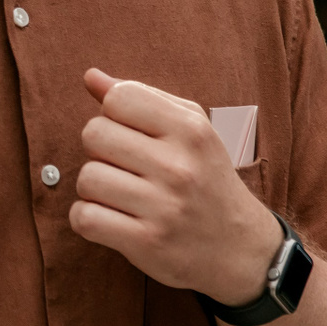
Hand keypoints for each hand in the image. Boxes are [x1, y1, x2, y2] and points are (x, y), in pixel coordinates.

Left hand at [69, 68, 282, 305]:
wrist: (241, 248)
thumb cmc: (206, 179)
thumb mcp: (190, 130)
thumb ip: (141, 98)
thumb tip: (90, 76)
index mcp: (191, 131)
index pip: (118, 98)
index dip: (112, 114)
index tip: (129, 134)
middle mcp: (179, 167)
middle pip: (94, 134)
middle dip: (99, 149)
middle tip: (123, 166)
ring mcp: (163, 207)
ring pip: (87, 177)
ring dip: (94, 187)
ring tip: (119, 194)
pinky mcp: (146, 243)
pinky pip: (85, 217)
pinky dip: (87, 218)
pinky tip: (110, 218)